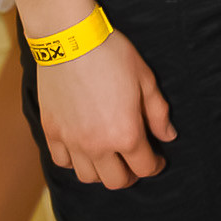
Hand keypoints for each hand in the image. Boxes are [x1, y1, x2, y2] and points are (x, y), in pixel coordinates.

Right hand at [38, 29, 175, 186]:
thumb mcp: (145, 78)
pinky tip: (82, 147)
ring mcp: (72, 141)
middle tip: (134, 161)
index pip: (144, 168)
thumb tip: (168, 136)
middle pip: (116, 181)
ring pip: (88, 177)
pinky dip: (74, 161)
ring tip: (109, 156)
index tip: (157, 159)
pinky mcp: (51, 132)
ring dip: (102, 171)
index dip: (155, 165)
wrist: (71, 39)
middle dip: (130, 175)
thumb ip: (158, 112)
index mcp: (126, 133)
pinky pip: (62, 162)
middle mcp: (98, 145)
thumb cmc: (112, 54)